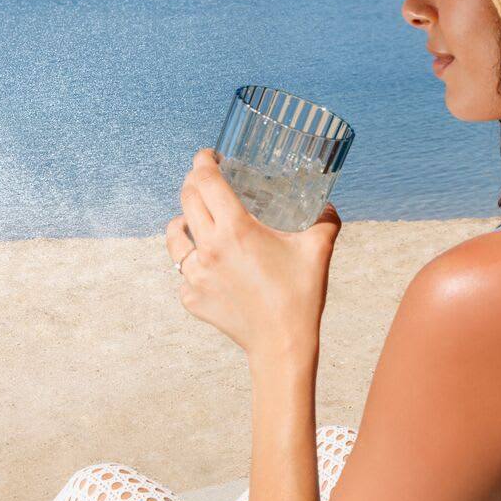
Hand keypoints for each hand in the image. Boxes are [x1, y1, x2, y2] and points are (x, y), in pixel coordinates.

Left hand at [166, 149, 341, 364]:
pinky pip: (183, 272)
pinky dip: (192, 263)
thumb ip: (325, 220)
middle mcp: (208, 249)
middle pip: (185, 200)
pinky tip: (209, 264)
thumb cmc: (300, 296)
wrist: (281, 344)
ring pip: (173, 236)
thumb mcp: (318, 249)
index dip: (202, 162)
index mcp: (235, 229)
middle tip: (205, 180)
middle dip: (192, 183)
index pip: (206, 181)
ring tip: (197, 221)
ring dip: (183, 221)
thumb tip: (327, 204)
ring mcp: (194, 275)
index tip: (208, 156)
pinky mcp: (190, 298)